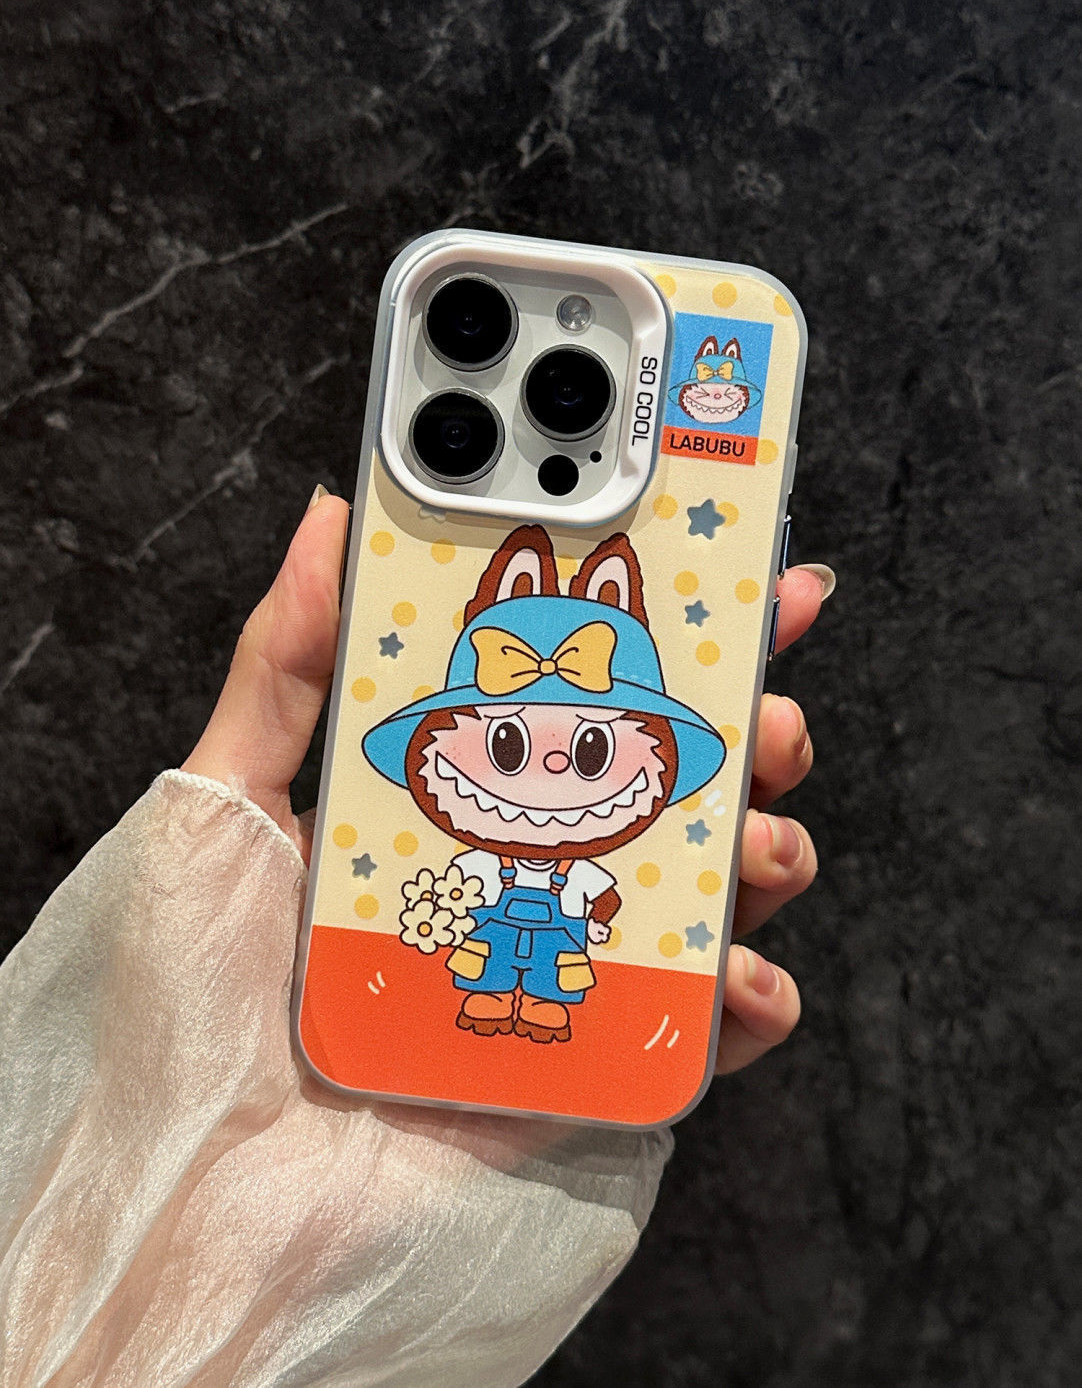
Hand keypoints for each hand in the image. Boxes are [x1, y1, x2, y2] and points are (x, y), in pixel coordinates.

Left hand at [184, 488, 830, 1089]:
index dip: (669, 629)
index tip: (738, 564)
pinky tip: (736, 976)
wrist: (216, 1195)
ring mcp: (582, 963)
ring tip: (750, 839)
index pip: (585, 694)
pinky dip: (751, 994)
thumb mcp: (229, 803)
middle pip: (680, 777)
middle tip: (765, 707)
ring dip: (768, 844)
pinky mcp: (605, 1065)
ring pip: (723, 884)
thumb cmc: (206, 1002)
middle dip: (753, 724)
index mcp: (466, 799)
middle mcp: (536, 871)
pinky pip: (711, 1027)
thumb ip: (285, 665)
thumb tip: (332, 521)